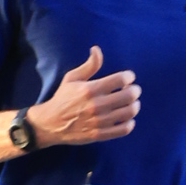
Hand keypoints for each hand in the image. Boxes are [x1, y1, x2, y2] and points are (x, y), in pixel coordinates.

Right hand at [26, 44, 140, 149]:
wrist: (50, 124)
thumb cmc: (63, 98)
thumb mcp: (72, 78)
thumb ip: (89, 65)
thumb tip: (97, 49)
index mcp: (90, 89)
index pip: (120, 79)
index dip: (129, 76)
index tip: (129, 77)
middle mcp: (96, 105)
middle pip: (128, 96)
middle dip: (135, 90)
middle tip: (134, 90)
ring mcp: (99, 121)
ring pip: (129, 113)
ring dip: (135, 106)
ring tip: (132, 103)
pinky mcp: (99, 134)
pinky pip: (123, 130)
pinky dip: (130, 123)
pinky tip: (127, 119)